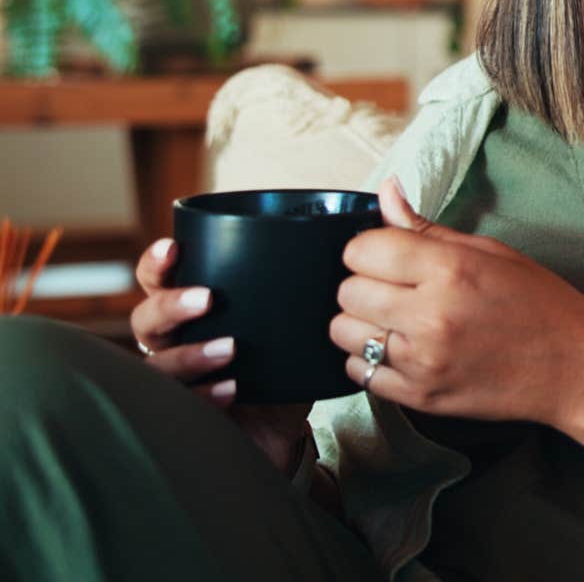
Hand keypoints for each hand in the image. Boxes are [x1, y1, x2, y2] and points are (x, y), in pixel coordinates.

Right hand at [131, 237, 312, 473]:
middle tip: (207, 299)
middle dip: (171, 305)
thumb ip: (302, 294)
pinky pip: (182, 405)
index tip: (174, 248)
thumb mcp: (290, 329)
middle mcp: (173, 345)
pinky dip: (205, 394)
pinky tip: (230, 389)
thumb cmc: (280, 371)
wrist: (282, 432)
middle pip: (147, 320)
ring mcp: (174, 383)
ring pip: (157, 366)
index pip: (158, 281)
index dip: (157, 263)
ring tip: (229, 349)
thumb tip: (339, 250)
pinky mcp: (185, 417)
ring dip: (190, 354)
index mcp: (191, 315)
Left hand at [330, 177, 583, 425]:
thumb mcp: (492, 253)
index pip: (361, 249)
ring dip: (363, 323)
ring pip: (343, 333)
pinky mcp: (420, 397)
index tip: (391, 256)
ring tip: (398, 321)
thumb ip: (428, 229)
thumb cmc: (540, 304)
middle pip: (346, 292)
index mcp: (452, 269)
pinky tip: (403, 350)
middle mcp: (431, 315)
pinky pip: (359, 373)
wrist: (575, 368)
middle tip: (397, 289)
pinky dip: (371, 360)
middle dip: (364, 285)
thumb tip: (386, 191)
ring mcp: (423, 361)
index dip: (370, 249)